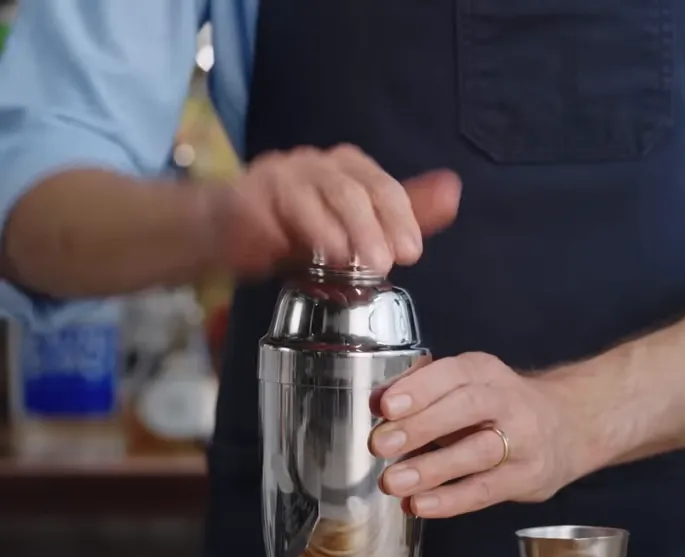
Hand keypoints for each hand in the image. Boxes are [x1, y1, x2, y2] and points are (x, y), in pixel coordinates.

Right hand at [204, 144, 461, 276]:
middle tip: (383, 265)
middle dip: (371, 229)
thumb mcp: (361, 226)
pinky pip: (270, 210)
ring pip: (313, 196)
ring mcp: (279, 174)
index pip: (384, 186)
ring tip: (348, 262)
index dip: (401, 218)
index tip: (412, 252)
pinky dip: (289, 232)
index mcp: (348, 167)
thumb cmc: (301, 228)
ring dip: (334, 232)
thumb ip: (405, 212)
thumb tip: (453, 190)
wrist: (231, 231)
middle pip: (351, 190)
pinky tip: (302, 254)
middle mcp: (316, 163)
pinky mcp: (245, 194)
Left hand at [369, 353, 590, 517]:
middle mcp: (509, 401)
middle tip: (381, 445)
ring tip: (394, 481)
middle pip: (469, 408)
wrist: (570, 426)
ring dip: (433, 468)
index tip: (387, 407)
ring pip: (479, 451)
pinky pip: (486, 490)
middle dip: (422, 425)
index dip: (420, 389)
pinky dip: (451, 500)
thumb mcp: (467, 385)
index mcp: (486, 372)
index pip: (455, 373)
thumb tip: (377, 402)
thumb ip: (422, 390)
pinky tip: (421, 505)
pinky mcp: (528, 477)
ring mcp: (523, 440)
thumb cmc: (500, 406)